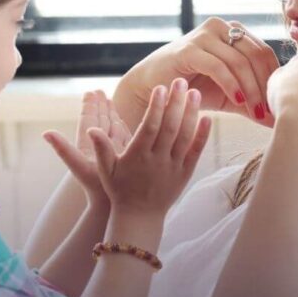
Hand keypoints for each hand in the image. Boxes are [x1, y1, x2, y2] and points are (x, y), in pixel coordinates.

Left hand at [43, 91, 130, 207]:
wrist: (110, 205)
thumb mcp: (78, 166)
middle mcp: (98, 147)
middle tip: (98, 91)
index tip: (90, 92)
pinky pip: (122, 138)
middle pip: (99, 121)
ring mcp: (111, 152)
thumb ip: (63, 148)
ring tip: (109, 100)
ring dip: (110, 114)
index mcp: (87, 145)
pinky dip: (121, 127)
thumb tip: (45, 133)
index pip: (88, 121)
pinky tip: (122, 121)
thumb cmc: (95, 187)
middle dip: (99, 106)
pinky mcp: (123, 158)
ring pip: (111, 128)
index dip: (89, 106)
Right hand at [92, 78, 210, 216]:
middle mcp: (157, 161)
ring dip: (190, 114)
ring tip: (194, 92)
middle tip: (181, 80)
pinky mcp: (184, 174)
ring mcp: (173, 167)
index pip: (149, 127)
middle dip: (175, 103)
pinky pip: (195, 153)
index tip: (160, 88)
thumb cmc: (119, 190)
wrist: (139, 216)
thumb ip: (101, 148)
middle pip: (170, 127)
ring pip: (184, 137)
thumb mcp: (106, 170)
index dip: (156, 107)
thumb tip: (91, 129)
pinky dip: (202, 136)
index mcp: (138, 157)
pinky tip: (206, 118)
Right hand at [113, 17, 279, 131]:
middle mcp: (222, 27)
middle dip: (265, 86)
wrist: (152, 89)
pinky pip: (218, 66)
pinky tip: (238, 101)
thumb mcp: (230, 96)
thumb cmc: (192, 89)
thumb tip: (278, 120)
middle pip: (255, 55)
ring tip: (256, 111)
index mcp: (235, 32)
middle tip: (270, 112)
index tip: (280, 105)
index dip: (275, 79)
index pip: (264, 53)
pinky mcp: (189, 49)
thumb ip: (252, 103)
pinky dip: (231, 85)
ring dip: (251, 89)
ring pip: (239, 61)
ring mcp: (204, 35)